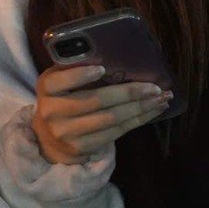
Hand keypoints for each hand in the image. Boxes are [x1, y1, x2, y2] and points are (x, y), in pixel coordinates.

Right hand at [31, 64, 173, 164]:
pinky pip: (115, 133)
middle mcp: (52, 111)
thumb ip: (76, 70)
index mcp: (47, 87)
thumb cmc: (62, 100)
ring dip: (140, 108)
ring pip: (110, 119)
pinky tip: (152, 112)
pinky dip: (136, 121)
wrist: (48, 139)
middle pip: (96, 101)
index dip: (80, 75)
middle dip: (129, 93)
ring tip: (161, 98)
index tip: (101, 69)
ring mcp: (66, 133)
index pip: (60, 80)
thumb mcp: (60, 82)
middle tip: (155, 87)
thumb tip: (117, 58)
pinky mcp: (81, 148)